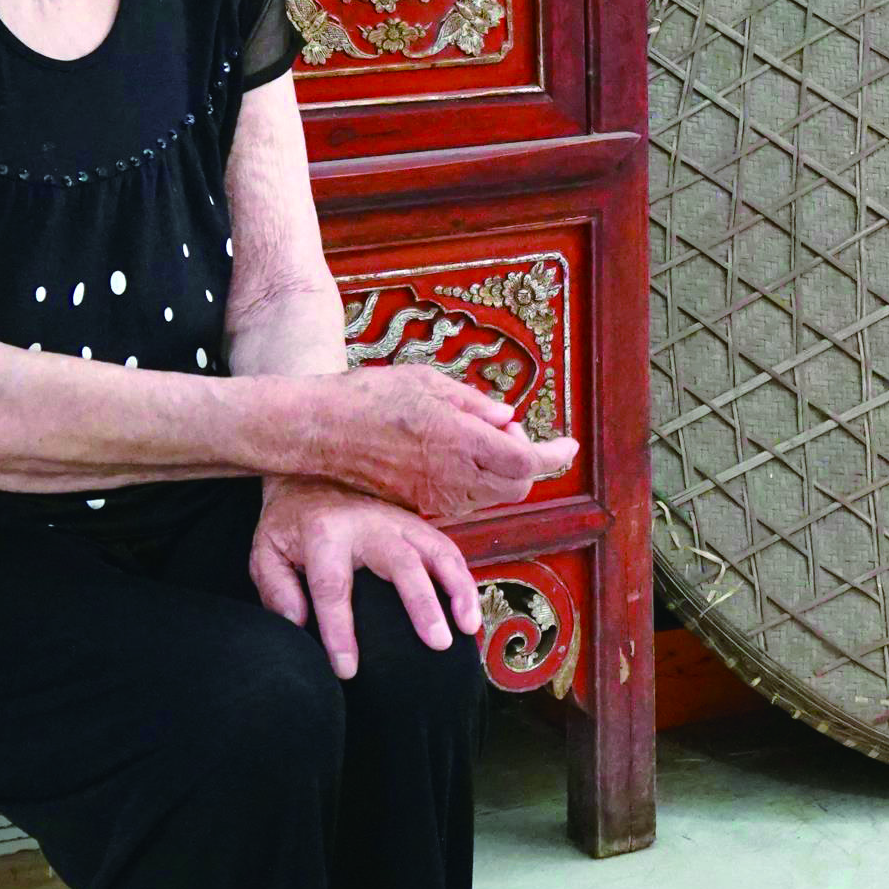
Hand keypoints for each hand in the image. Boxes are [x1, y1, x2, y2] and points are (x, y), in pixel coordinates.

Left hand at [250, 476, 484, 679]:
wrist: (309, 477)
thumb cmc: (289, 523)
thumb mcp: (267, 551)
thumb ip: (276, 588)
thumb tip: (298, 623)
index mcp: (324, 532)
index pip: (333, 587)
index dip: (340, 631)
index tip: (347, 670)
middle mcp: (368, 524)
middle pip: (400, 562)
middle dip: (420, 603)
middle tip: (436, 643)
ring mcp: (398, 521)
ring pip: (437, 551)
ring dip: (457, 589)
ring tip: (468, 628)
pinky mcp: (416, 525)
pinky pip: (448, 551)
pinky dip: (464, 581)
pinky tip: (470, 614)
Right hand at [312, 369, 578, 513]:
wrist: (319, 431)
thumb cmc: (368, 396)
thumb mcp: (426, 381)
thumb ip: (473, 403)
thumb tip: (508, 420)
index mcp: (458, 438)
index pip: (527, 460)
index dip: (555, 455)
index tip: (569, 446)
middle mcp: (452, 475)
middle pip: (518, 486)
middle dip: (524, 461)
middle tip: (501, 431)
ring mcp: (436, 496)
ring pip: (493, 498)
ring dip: (499, 473)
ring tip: (470, 439)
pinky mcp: (420, 506)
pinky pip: (464, 503)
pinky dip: (474, 484)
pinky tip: (450, 457)